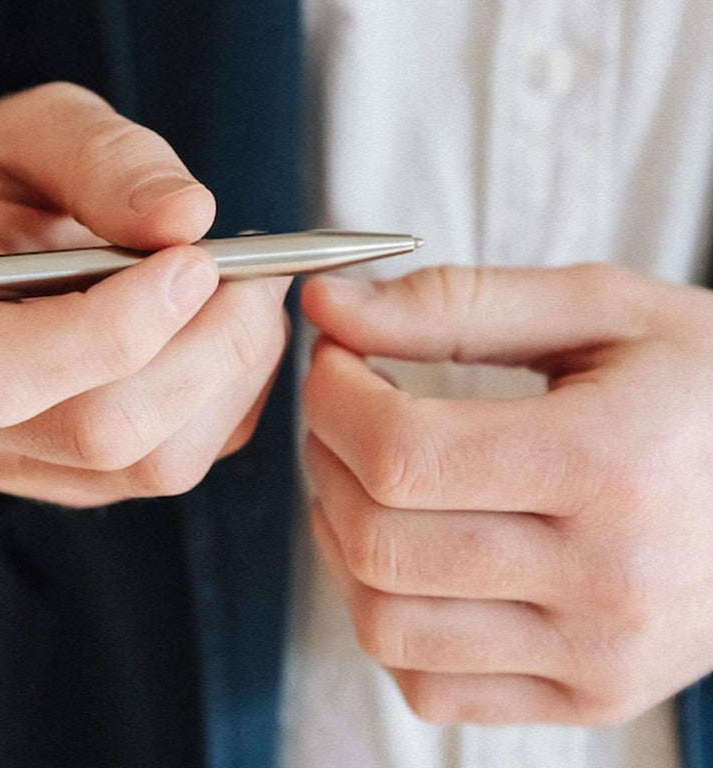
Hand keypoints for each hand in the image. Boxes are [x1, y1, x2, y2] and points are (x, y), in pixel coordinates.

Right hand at [0, 82, 288, 505]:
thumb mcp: (33, 129)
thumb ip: (101, 157)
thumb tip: (187, 216)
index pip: (2, 372)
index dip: (117, 325)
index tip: (195, 261)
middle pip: (101, 432)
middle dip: (205, 348)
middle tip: (254, 271)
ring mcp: (23, 459)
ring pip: (157, 462)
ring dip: (231, 373)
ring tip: (248, 290)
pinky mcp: (83, 475)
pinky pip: (182, 460)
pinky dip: (230, 396)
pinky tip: (227, 328)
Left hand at [300, 264, 712, 725]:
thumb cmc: (708, 384)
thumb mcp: (600, 309)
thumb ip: (453, 303)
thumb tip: (327, 304)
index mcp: (612, 463)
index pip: (404, 454)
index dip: (333, 398)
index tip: (334, 358)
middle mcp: (608, 580)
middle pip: (380, 541)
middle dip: (325, 456)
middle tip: (343, 406)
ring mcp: (599, 656)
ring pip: (385, 626)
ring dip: (341, 538)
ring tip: (367, 475)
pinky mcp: (589, 697)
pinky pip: (429, 688)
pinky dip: (385, 616)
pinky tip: (410, 548)